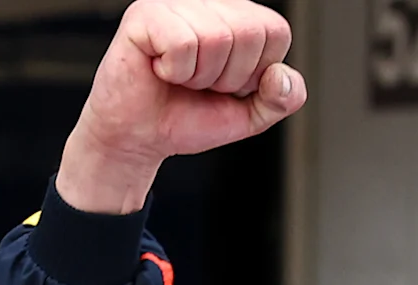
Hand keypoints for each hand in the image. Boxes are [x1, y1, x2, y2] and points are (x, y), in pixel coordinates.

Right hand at [54, 0, 305, 215]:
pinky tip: (159, 70)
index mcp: (238, 14)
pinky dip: (174, 71)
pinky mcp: (146, 14)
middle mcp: (210, 1)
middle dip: (226, 77)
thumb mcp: (246, 116)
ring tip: (177, 77)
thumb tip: (280, 75)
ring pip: (216, 38)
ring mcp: (176, 3)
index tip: (223, 83)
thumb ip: (281, 100)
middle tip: (196, 84)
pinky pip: (182, 43)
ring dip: (196, 76)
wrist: (137, 137)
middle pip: (248, 34)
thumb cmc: (184, 117)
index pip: (276, 32)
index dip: (253, 73)